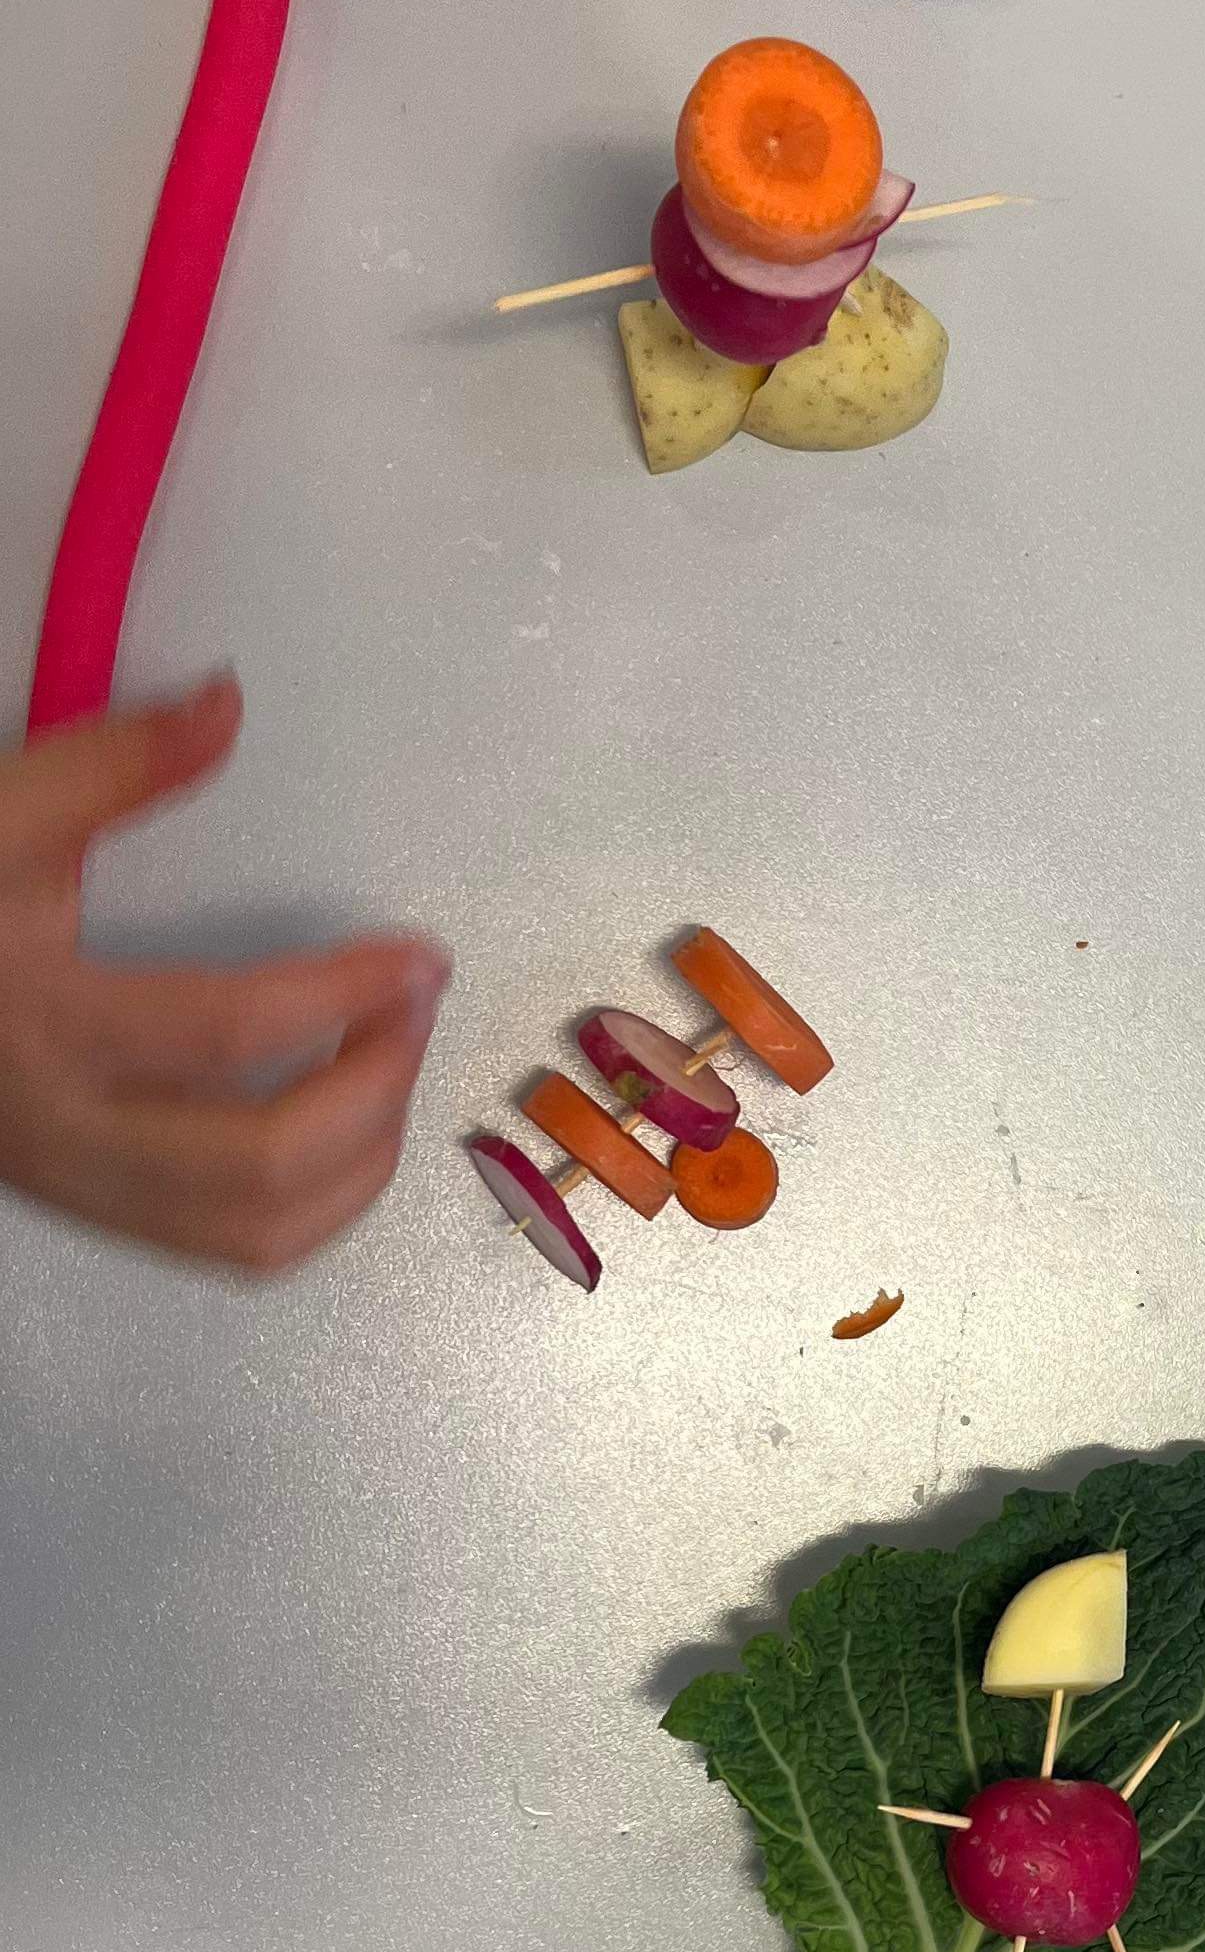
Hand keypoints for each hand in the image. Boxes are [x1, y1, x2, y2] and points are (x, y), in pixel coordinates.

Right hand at [0, 680, 451, 1276]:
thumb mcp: (1, 823)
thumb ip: (113, 765)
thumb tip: (224, 703)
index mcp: (42, 1026)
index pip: (224, 1033)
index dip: (343, 994)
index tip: (417, 957)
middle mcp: (64, 1133)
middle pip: (258, 1165)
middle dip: (372, 1093)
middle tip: (415, 1013)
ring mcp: (83, 1188)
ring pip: (257, 1235)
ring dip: (360, 1160)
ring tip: (390, 1065)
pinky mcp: (102, 1209)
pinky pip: (236, 1248)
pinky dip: (319, 1200)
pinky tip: (346, 1125)